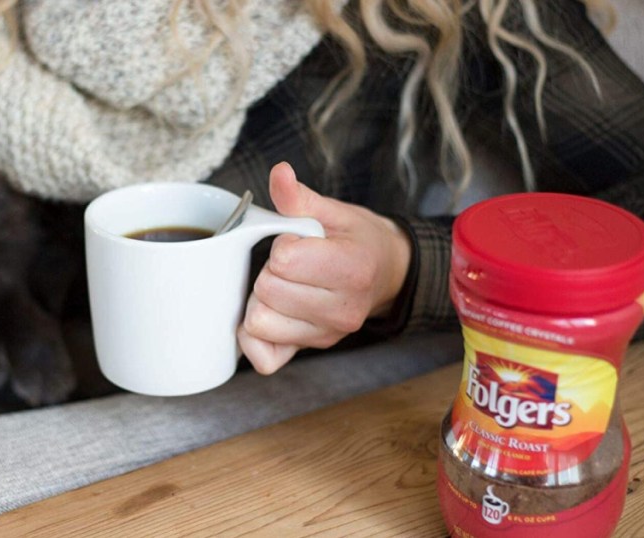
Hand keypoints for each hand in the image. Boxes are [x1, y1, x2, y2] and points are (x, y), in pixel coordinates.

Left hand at [237, 162, 411, 374]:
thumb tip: (280, 174)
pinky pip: (264, 357)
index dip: (282, 246)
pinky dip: (256, 337)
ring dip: (262, 300)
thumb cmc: (358, 241)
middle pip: (267, 291)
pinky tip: (272, 313)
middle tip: (290, 265)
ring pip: (260, 322)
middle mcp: (343, 309)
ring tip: (285, 286)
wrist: (387, 274)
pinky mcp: (312, 349)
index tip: (298, 243)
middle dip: (269, 272)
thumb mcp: (333, 212)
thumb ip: (300, 198)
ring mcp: (327, 334)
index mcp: (351, 269)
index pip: (284, 261)